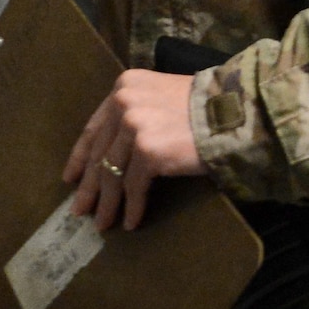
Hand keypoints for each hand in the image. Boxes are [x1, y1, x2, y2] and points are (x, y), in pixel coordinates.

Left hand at [62, 69, 207, 230]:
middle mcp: (123, 102)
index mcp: (124, 86)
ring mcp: (134, 126)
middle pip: (100, 153)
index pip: (94, 128)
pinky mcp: (148, 150)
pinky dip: (132, 207)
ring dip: (107, 203)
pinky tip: (131, 222)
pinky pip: (134, 187)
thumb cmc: (205, 109)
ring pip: (112, 173)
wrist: (237, 113)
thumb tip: (115, 152)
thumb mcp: (161, 97)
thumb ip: (136, 113)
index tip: (70, 178)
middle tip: (79, 210)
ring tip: (103, 223)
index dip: (80, 156)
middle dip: (89, 186)